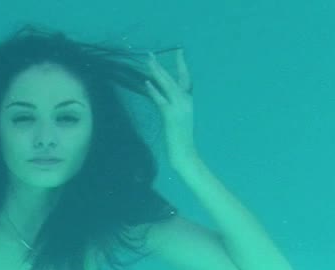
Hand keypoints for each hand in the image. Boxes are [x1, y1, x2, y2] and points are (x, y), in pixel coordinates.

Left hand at [144, 49, 197, 166]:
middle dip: (162, 66)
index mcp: (188, 101)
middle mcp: (185, 101)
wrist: (184, 153)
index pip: (185, 78)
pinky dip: (154, 91)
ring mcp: (179, 108)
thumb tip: (160, 96)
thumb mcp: (175, 119)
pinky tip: (147, 83)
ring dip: (156, 73)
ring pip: (167, 85)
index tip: (179, 50)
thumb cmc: (178, 139)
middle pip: (174, 78)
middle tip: (151, 54)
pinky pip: (161, 100)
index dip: (181, 64)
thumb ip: (170, 106)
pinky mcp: (170, 116)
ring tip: (148, 61)